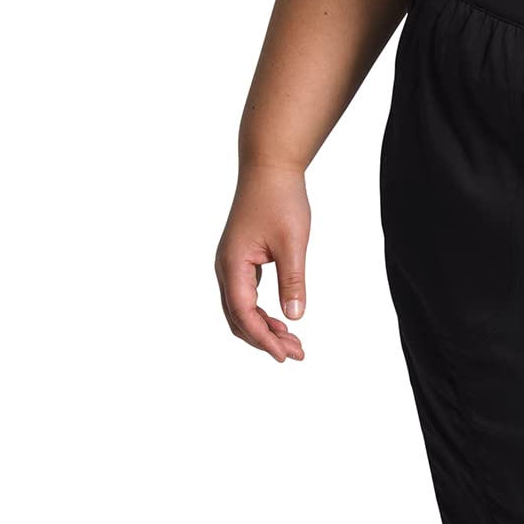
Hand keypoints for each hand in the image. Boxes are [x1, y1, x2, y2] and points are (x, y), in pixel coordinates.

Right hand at [216, 163, 311, 362]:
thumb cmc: (280, 200)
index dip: (263, 338)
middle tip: (297, 354)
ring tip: (293, 342)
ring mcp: (230, 264)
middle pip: (238, 318)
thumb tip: (295, 318)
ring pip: (240, 309)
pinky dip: (261, 313)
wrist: (269, 167)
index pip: (244, 314)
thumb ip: (293, 281)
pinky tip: (281, 320)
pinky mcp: (240, 259)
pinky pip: (245, 296)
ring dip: (263, 328)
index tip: (285, 356)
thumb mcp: (292, 243)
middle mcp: (225, 267)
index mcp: (233, 264)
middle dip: (264, 340)